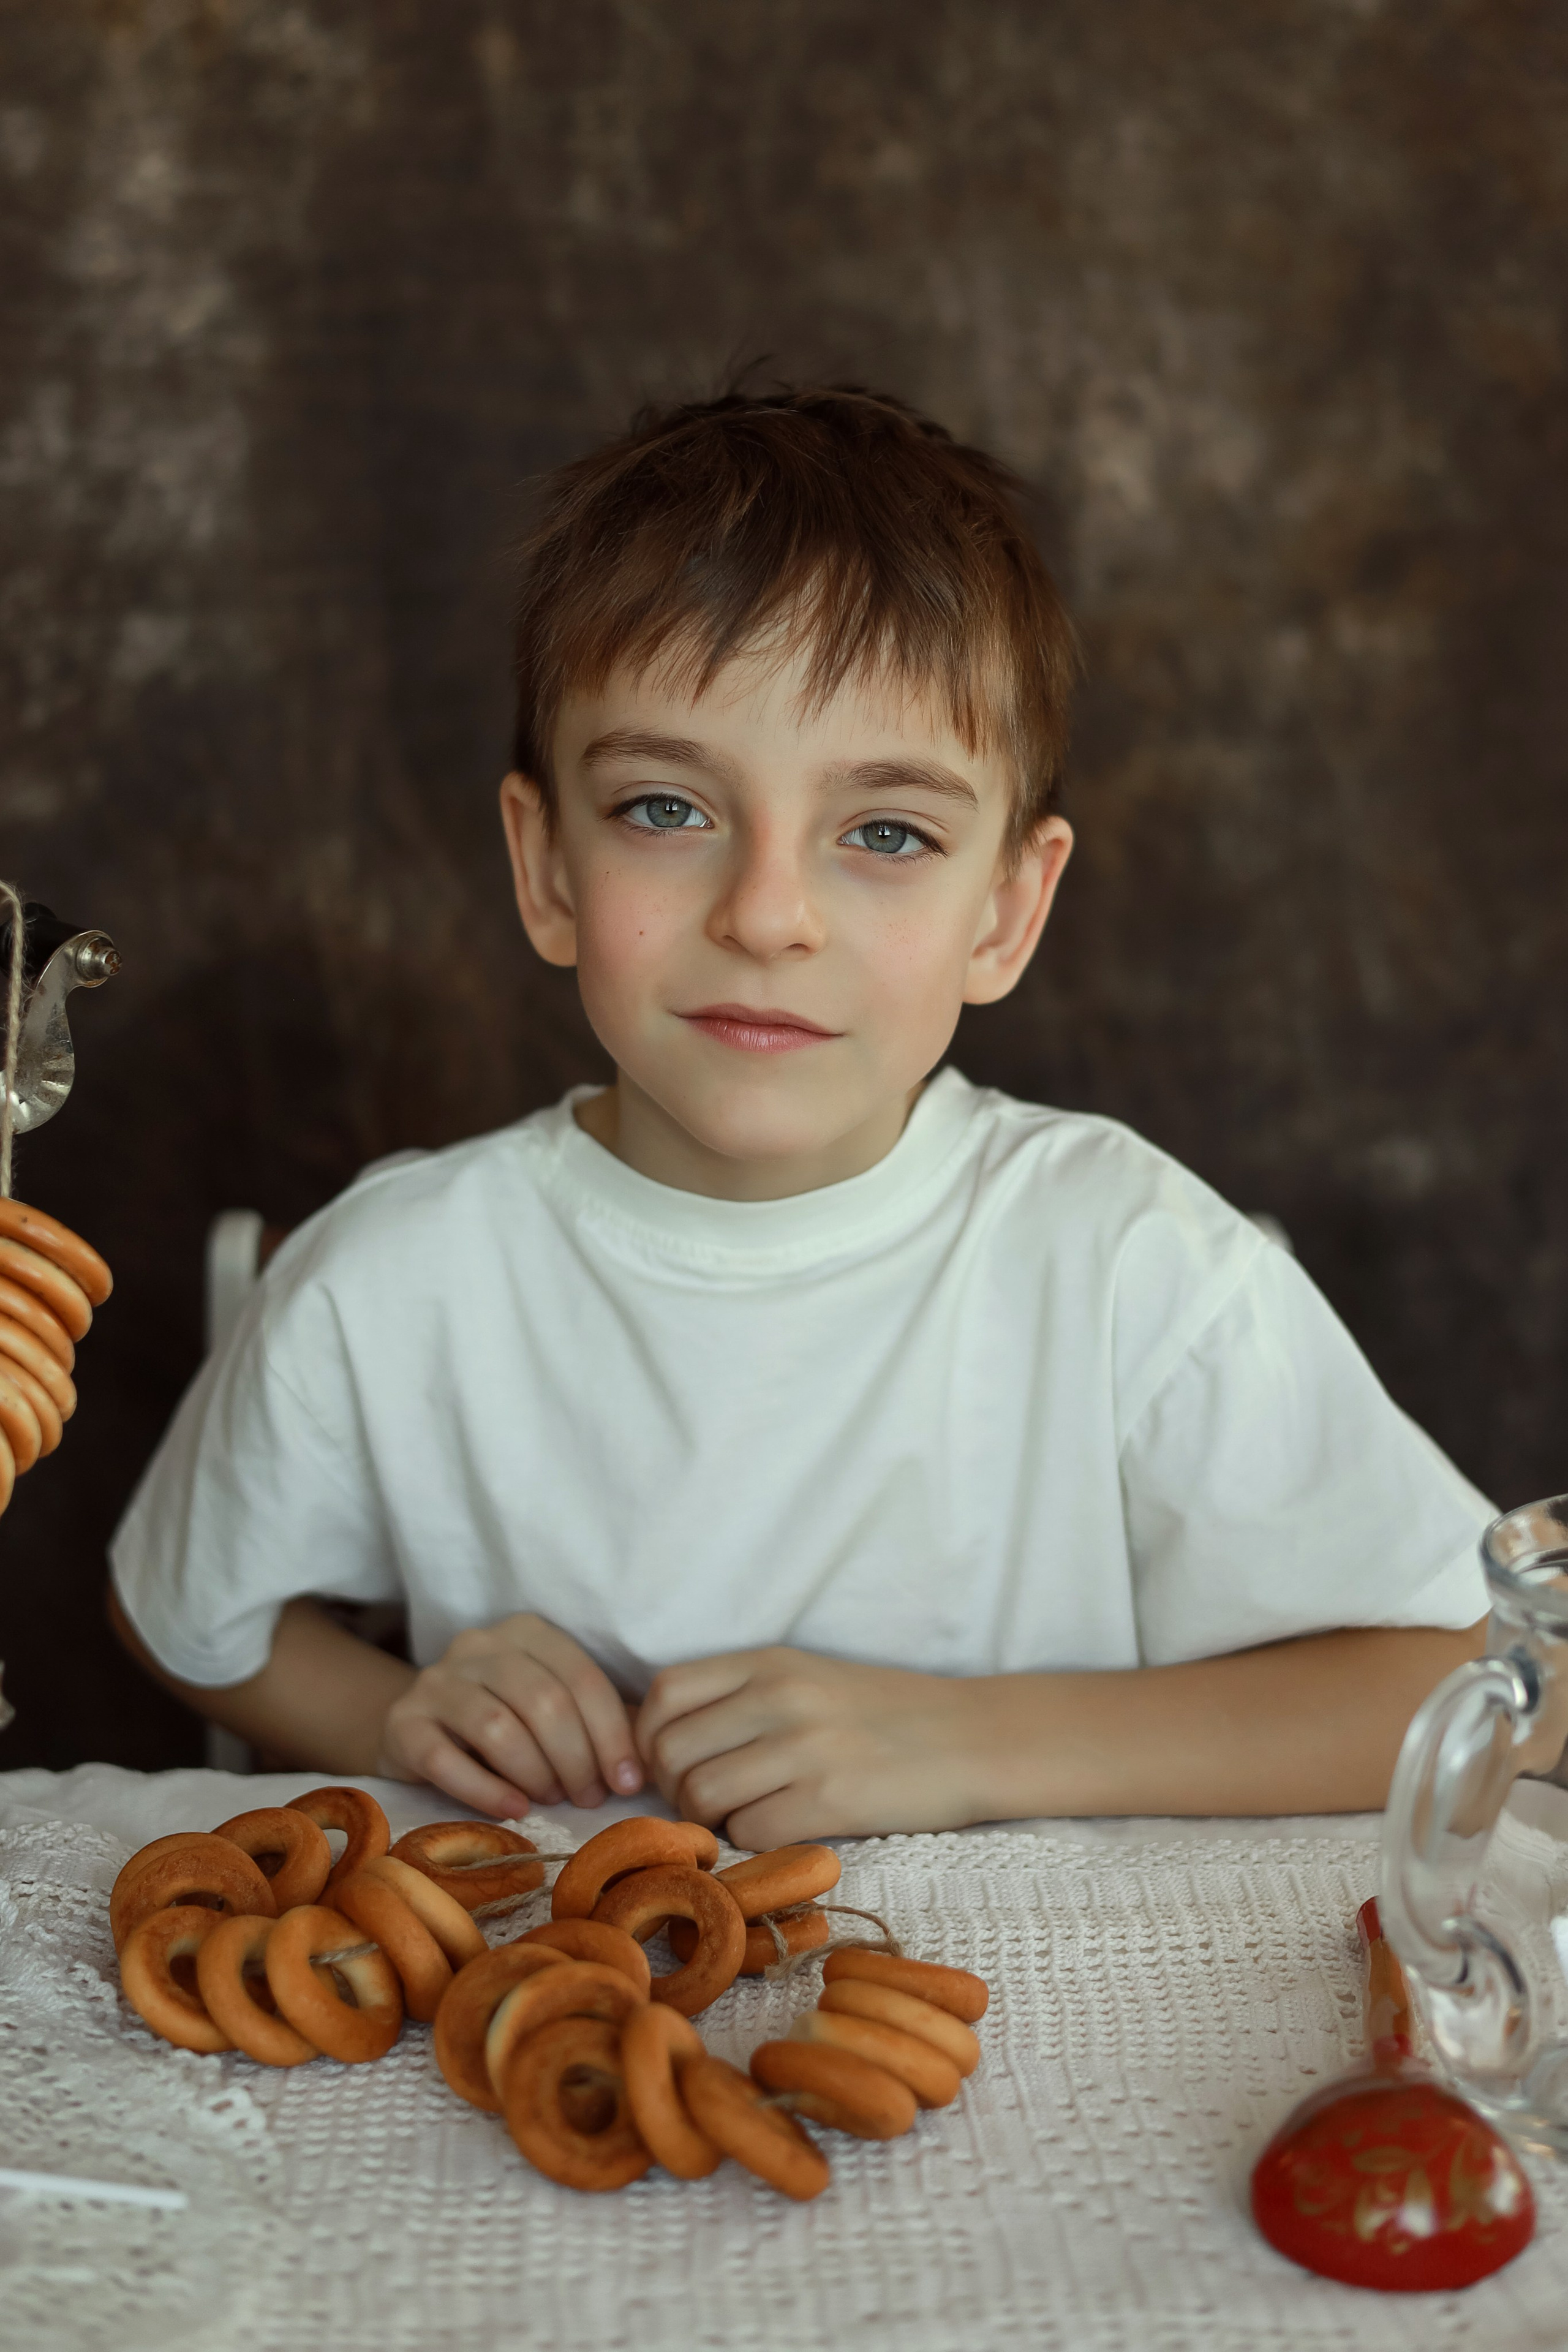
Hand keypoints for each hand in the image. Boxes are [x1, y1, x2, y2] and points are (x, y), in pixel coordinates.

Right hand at [377, 1613, 644, 1817]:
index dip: (612, 1734)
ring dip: (536, 1773)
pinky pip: (446, 1760)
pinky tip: (514, 1810)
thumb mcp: (549, 1705)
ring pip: (498, 1726)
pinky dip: (487, 1791)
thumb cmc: (503, 1720)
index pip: (582, 1678)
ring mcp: (435, 1681)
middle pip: (543, 1701)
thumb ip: (595, 1722)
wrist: (415, 1727)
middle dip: (576, 1758)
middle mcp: (478, 1644)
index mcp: (526, 1632)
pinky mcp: (403, 1723)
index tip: (627, 1783)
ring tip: (551, 1801)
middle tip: (588, 1798)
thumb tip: (647, 1765)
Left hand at [634, 1646, 981, 1846]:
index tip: (670, 1765)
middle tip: (708, 1802)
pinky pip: (748, 1833)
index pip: (665, 1693)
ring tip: (744, 1817)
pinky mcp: (829, 1801)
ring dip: (710, 1820)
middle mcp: (781, 1695)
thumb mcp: (808, 1678)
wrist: (974, 1738)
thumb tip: (658, 1736)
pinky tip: (780, 1831)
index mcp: (770, 1661)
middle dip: (675, 1789)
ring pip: (701, 1795)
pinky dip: (750, 1843)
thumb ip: (741, 1697)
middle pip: (671, 1750)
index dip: (648, 1738)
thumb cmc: (887, 1714)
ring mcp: (804, 1747)